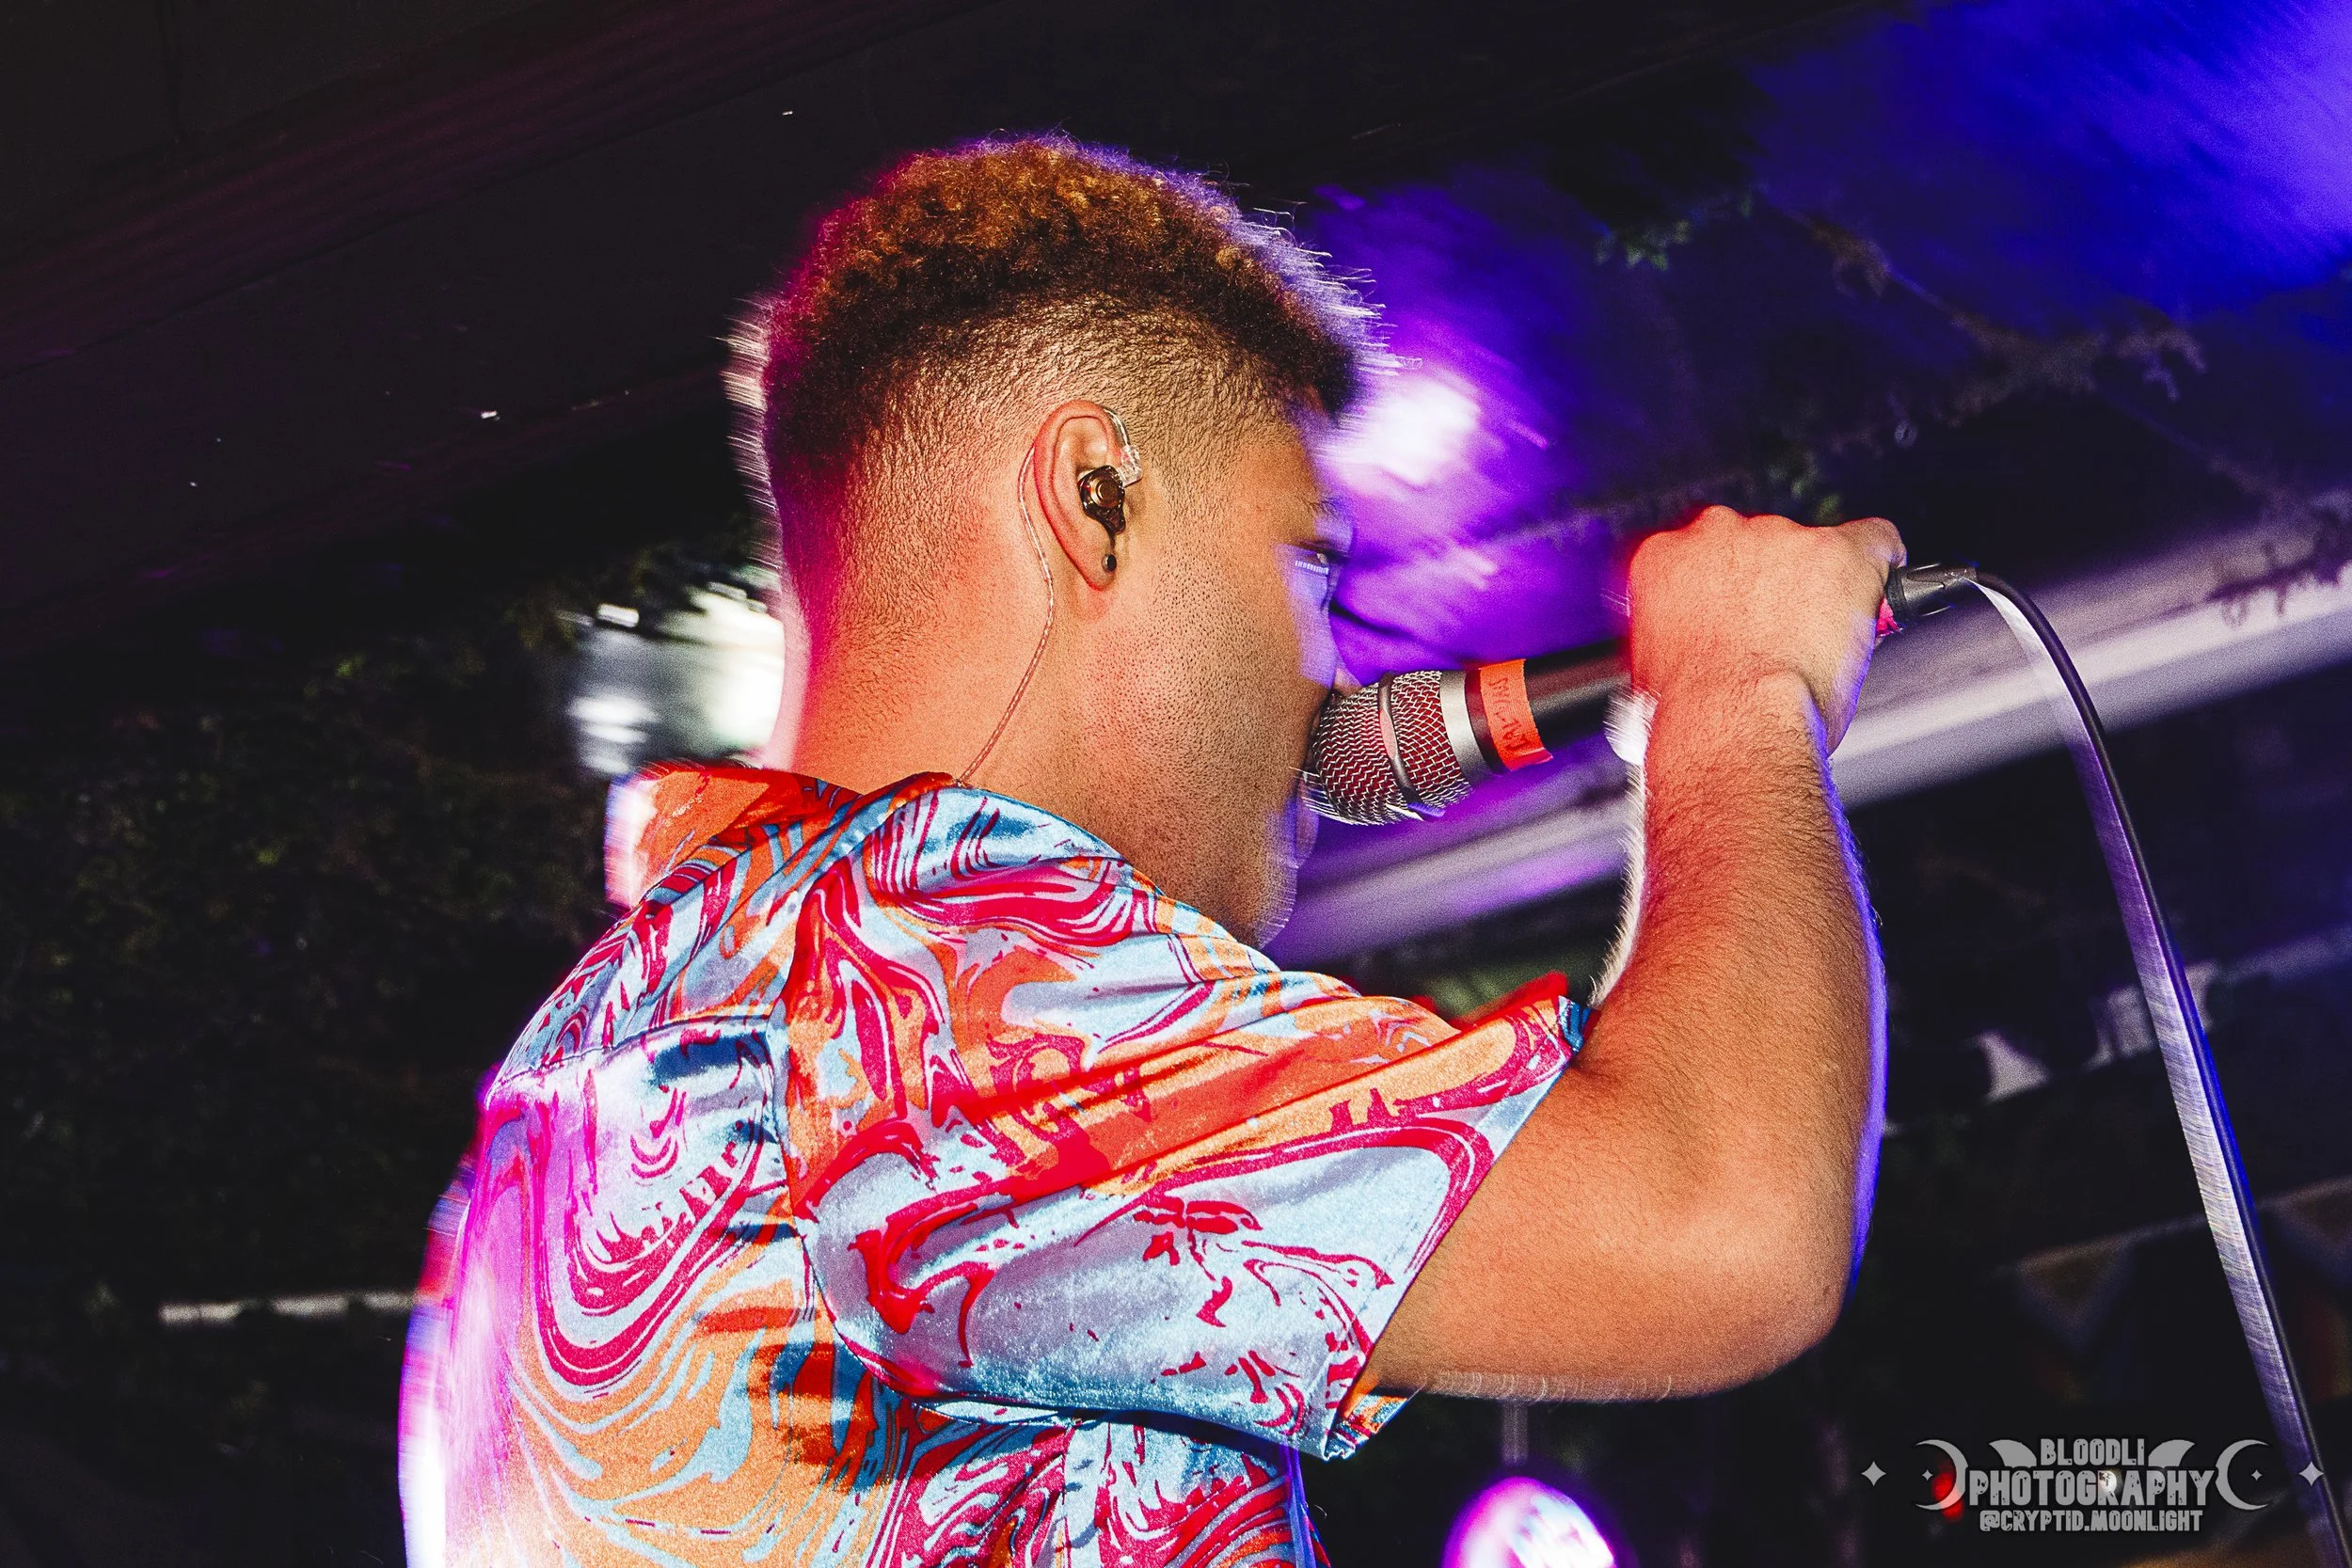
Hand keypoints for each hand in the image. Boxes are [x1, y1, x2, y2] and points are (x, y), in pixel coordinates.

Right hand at [1624, 506, 1903, 749]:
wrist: (1733, 720)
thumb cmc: (1693, 710)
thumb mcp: (1654, 667)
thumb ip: (1676, 634)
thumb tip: (1696, 646)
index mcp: (1663, 558)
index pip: (1695, 552)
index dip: (1719, 588)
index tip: (1730, 614)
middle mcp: (1716, 534)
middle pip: (1753, 545)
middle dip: (1766, 583)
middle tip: (1773, 633)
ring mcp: (1779, 537)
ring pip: (1810, 548)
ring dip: (1816, 585)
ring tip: (1818, 639)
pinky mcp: (1838, 549)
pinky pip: (1873, 541)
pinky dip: (1878, 566)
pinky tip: (1879, 596)